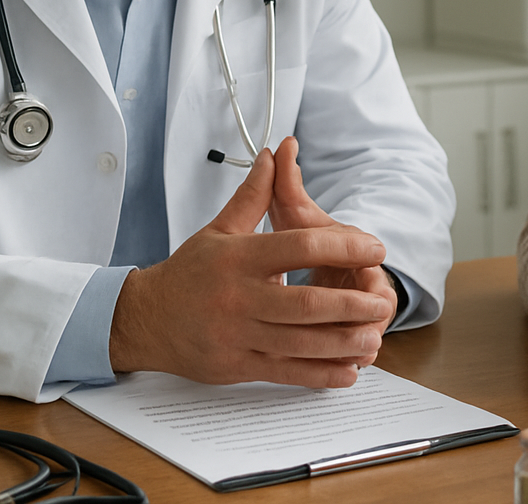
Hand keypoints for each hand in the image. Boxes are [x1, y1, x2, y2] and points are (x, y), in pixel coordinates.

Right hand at [108, 143, 393, 386]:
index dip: (341, 247)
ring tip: (374, 336)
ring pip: (300, 342)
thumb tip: (277, 153)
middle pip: (305, 303)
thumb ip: (254, 195)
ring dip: (343, 342)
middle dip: (350, 304)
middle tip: (382, 300)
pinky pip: (286, 373)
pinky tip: (347, 371)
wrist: (144, 319)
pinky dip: (320, 374)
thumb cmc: (188, 273)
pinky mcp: (237, 366)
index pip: (297, 247)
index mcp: (239, 258)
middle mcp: (239, 297)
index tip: (373, 248)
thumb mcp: (219, 229)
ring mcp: (238, 335)